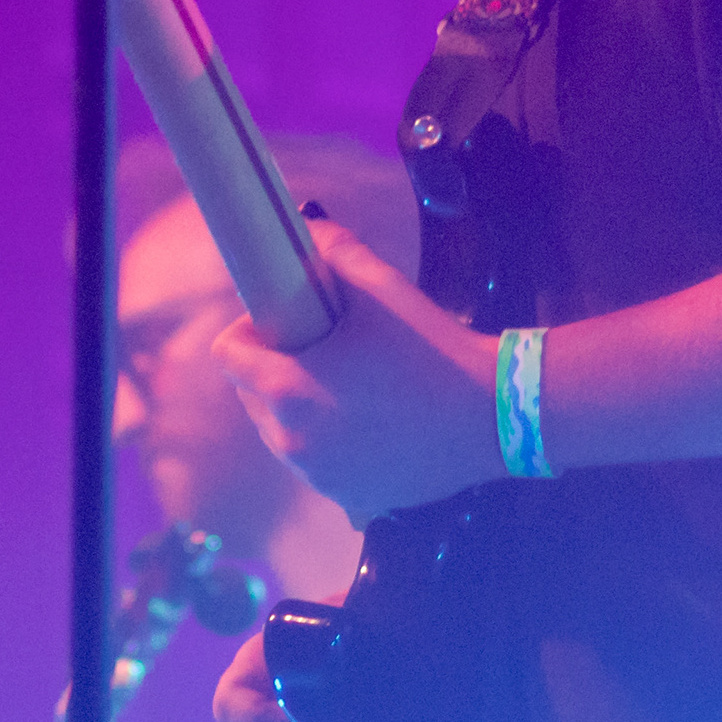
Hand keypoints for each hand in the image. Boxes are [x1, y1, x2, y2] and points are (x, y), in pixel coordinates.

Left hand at [213, 218, 501, 521]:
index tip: (290, 320)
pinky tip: (368, 423)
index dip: (251, 329)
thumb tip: (305, 224)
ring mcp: (318, 476)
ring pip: (282, 433)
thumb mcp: (380, 286)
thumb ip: (332, 249)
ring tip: (348, 387)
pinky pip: (318, 463)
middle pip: (252, 395)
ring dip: (298, 408)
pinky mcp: (348, 498)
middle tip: (325, 350)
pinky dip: (329, 443)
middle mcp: (290, 441)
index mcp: (285, 390)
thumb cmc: (430, 347)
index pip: (227, 355)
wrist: (494, 414)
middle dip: (274, 369)